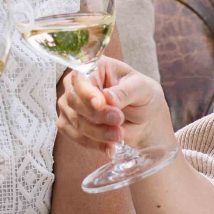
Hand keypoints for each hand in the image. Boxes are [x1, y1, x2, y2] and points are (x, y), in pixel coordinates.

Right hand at [57, 56, 174, 154]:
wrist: (143, 118)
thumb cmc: (142, 95)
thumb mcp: (142, 88)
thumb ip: (126, 91)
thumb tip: (108, 97)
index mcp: (93, 66)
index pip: (80, 78)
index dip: (87, 92)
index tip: (100, 104)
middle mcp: (76, 83)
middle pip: (74, 101)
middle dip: (97, 116)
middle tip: (120, 120)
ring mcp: (70, 104)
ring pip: (75, 121)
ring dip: (98, 133)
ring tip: (119, 136)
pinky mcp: (70, 123)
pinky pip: (74, 136)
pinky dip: (93, 144)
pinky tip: (110, 147)